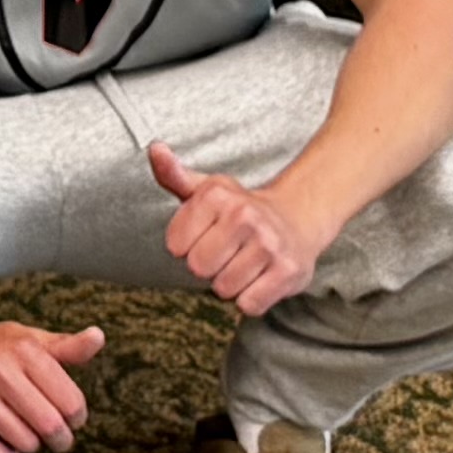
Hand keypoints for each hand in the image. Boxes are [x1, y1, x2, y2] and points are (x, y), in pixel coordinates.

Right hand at [0, 304, 104, 452]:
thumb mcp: (30, 339)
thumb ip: (67, 347)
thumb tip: (98, 337)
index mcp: (24, 350)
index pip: (70, 401)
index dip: (78, 417)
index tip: (72, 417)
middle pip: (50, 426)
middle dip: (61, 439)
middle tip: (57, 437)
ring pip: (25, 443)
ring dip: (31, 444)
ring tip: (24, 429)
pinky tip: (4, 438)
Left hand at [145, 137, 340, 317]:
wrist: (296, 219)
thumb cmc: (238, 209)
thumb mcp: (205, 189)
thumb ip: (172, 174)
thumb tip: (155, 148)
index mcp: (217, 194)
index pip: (175, 245)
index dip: (186, 247)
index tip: (205, 235)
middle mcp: (244, 215)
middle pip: (199, 268)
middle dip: (209, 267)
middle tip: (227, 252)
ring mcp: (269, 243)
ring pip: (224, 289)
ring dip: (231, 284)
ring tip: (244, 263)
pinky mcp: (288, 271)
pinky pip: (249, 305)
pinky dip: (251, 299)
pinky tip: (260, 278)